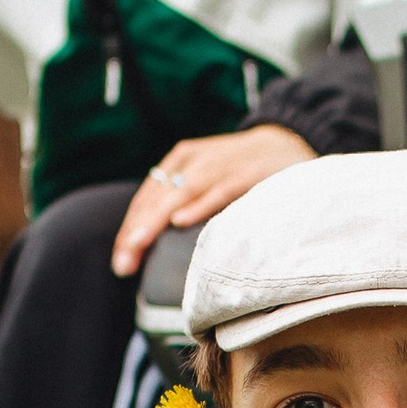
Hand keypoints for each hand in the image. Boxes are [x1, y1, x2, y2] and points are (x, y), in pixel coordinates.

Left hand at [111, 128, 314, 277]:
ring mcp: (219, 164)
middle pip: (157, 198)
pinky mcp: (245, 172)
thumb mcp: (205, 182)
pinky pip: (218, 190)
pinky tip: (180, 220)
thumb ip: (183, 206)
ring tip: (139, 244)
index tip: (121, 263)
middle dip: (137, 232)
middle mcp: (192, 160)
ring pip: (180, 192)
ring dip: (157, 220)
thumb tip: (156, 250)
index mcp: (178, 163)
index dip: (130, 230)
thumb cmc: (241, 174)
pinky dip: (198, 204)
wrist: (286, 143)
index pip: (146, 199)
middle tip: (124, 264)